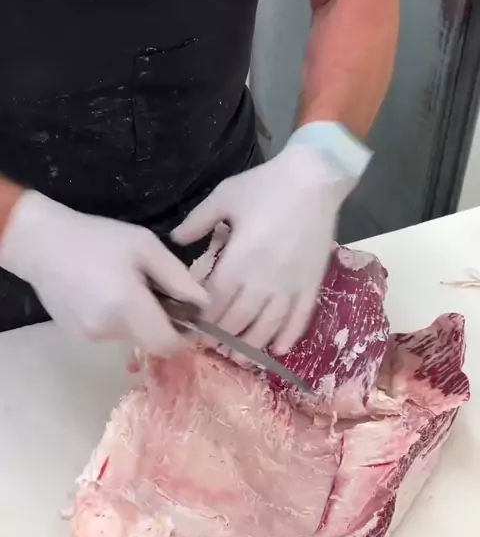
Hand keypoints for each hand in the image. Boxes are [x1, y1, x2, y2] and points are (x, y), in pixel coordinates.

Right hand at [0, 192, 207, 355]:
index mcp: (128, 306)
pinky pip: (112, 334)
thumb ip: (178, 278)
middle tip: (160, 293)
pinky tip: (108, 293)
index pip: (169, 344)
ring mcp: (91, 336)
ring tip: (129, 286)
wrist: (42, 244)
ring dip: (140, 319)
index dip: (186, 336)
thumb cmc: (97, 238)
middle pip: (152, 342)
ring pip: (132, 337)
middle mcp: (109, 330)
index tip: (191, 316)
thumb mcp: (146, 246)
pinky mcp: (79, 336)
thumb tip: (205, 304)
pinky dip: (120, 319)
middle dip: (164, 324)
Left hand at [173, 125, 368, 354]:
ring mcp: (291, 284)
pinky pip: (301, 317)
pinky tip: (280, 349)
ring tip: (238, 358)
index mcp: (240, 259)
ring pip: (268, 326)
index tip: (191, 324)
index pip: (215, 300)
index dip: (202, 317)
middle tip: (209, 344)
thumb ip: (197, 221)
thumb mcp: (225, 196)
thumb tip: (175, 240)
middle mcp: (265, 279)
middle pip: (239, 319)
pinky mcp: (312, 283)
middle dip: (222, 335)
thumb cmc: (266, 185)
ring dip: (252, 345)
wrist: (315, 178)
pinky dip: (290, 336)